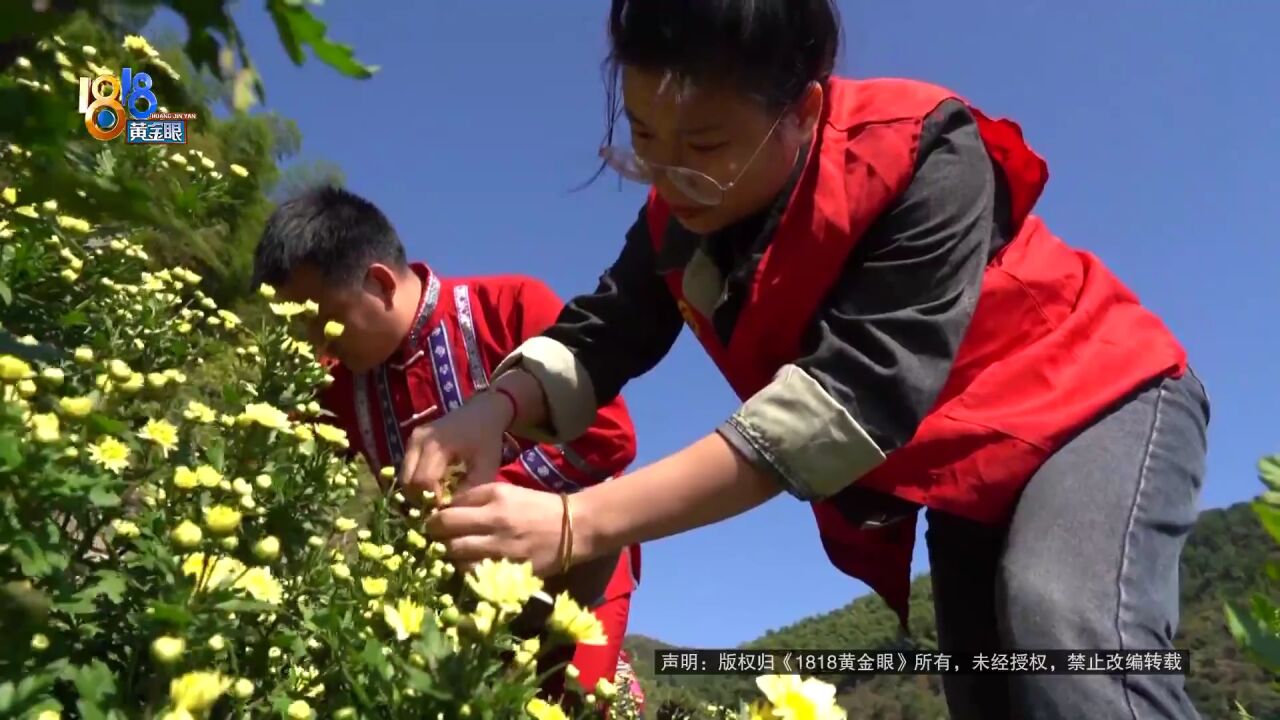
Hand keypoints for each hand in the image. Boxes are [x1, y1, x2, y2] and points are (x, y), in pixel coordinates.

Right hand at [399, 391, 510, 502]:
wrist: (482, 412)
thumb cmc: (487, 439)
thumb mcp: (487, 464)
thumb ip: (471, 488)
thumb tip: (453, 510)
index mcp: (438, 445)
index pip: (424, 480)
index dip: (432, 500)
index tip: (446, 510)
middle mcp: (420, 440)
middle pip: (408, 480)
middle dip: (421, 498)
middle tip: (438, 508)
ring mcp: (413, 439)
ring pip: (403, 476)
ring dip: (416, 491)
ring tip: (436, 498)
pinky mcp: (412, 441)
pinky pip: (406, 468)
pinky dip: (416, 481)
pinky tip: (433, 486)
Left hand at [424, 482, 567, 576]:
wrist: (575, 527)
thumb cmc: (537, 506)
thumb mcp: (506, 491)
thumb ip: (475, 497)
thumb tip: (447, 509)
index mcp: (494, 501)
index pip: (448, 514)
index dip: (434, 521)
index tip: (433, 524)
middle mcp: (495, 524)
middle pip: (447, 536)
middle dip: (437, 539)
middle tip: (438, 540)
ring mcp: (502, 550)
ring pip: (457, 557)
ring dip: (451, 556)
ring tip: (456, 553)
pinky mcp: (510, 570)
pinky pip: (476, 574)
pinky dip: (468, 570)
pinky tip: (472, 565)